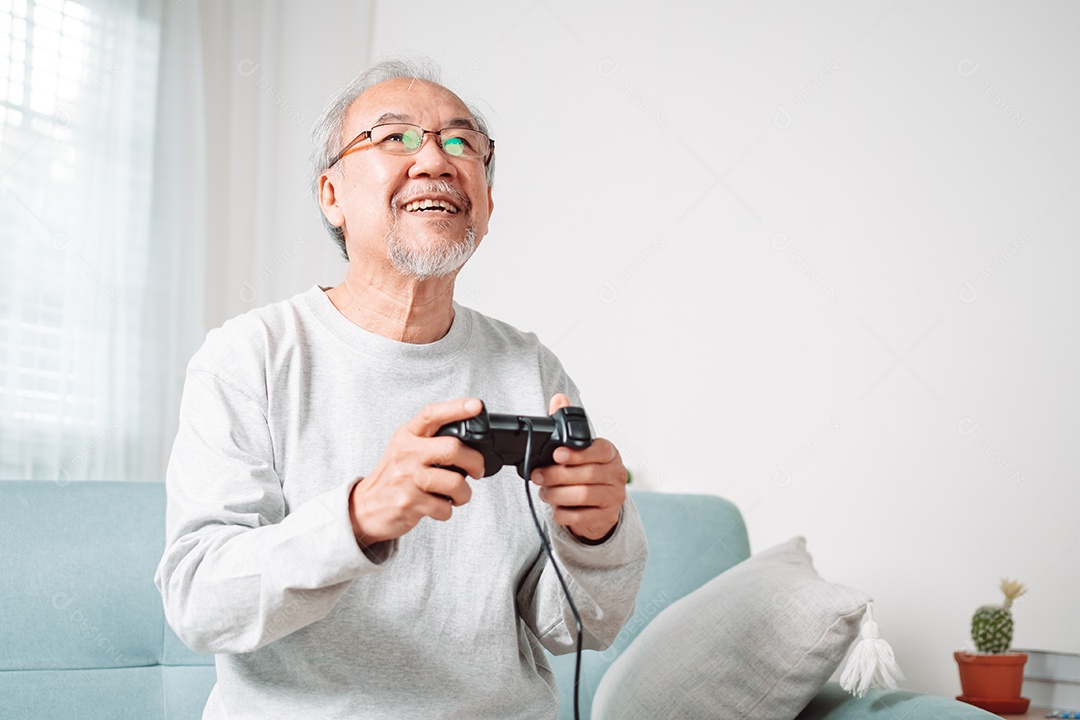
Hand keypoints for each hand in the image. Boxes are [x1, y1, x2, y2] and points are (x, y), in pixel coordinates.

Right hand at [349, 398, 485, 546]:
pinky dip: (448, 510)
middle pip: (452, 448)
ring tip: (459, 495)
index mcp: (407, 436)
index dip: (456, 408)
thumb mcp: (405, 449)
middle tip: (476, 470)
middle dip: (474, 462)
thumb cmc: (394, 477)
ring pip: (454, 482)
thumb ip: (431, 440)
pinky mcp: (409, 503)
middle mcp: (407, 454)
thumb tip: (470, 442)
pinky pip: (444, 507)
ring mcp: (407, 478)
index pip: (431, 414)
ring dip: (464, 493)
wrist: (366, 507)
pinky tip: (439, 506)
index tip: (476, 405)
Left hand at [530, 394, 626, 540]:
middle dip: (557, 475)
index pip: (600, 451)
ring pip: (583, 495)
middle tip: (538, 476)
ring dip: (557, 494)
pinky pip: (582, 516)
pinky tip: (555, 508)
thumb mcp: (579, 450)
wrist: (600, 506)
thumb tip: (559, 399)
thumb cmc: (586, 473)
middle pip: (587, 474)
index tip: (556, 454)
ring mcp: (614, 496)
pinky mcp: (607, 516)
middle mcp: (617, 474)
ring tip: (544, 492)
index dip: (578, 453)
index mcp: (610, 453)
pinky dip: (563, 513)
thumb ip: (568, 426)